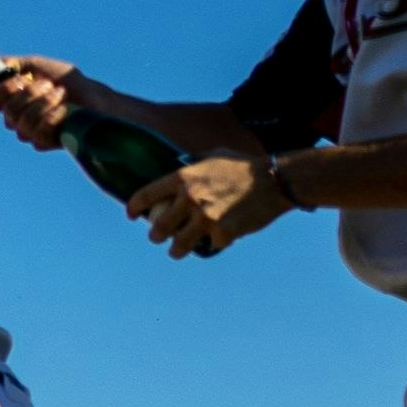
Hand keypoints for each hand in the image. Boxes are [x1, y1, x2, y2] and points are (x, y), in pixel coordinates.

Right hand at [0, 56, 82, 149]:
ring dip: (43, 104)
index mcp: (12, 98)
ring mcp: (28, 132)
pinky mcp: (43, 142)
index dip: (5, 89)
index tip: (24, 77)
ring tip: (61, 93)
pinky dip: (51, 118)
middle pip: (8, 111)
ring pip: (23, 122)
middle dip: (30, 94)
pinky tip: (64, 109)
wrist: (93, 97)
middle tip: (49, 84)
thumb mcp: (41, 66)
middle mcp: (16, 117)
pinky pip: (38, 133)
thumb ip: (18, 64)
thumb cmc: (67, 81)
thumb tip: (0, 63)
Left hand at [132, 152, 290, 258]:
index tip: (132, 215)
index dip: (134, 207)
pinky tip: (218, 239)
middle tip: (157, 237)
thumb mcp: (213, 155)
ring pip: (178, 245)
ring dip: (176, 250)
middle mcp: (189, 198)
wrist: (275, 180)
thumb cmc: (244, 166)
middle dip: (155, 235)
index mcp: (183, 178)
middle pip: (158, 227)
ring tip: (176, 251)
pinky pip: (210, 245)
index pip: (146, 195)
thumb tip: (177, 165)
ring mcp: (205, 218)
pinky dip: (214, 243)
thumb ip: (192, 164)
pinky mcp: (223, 233)